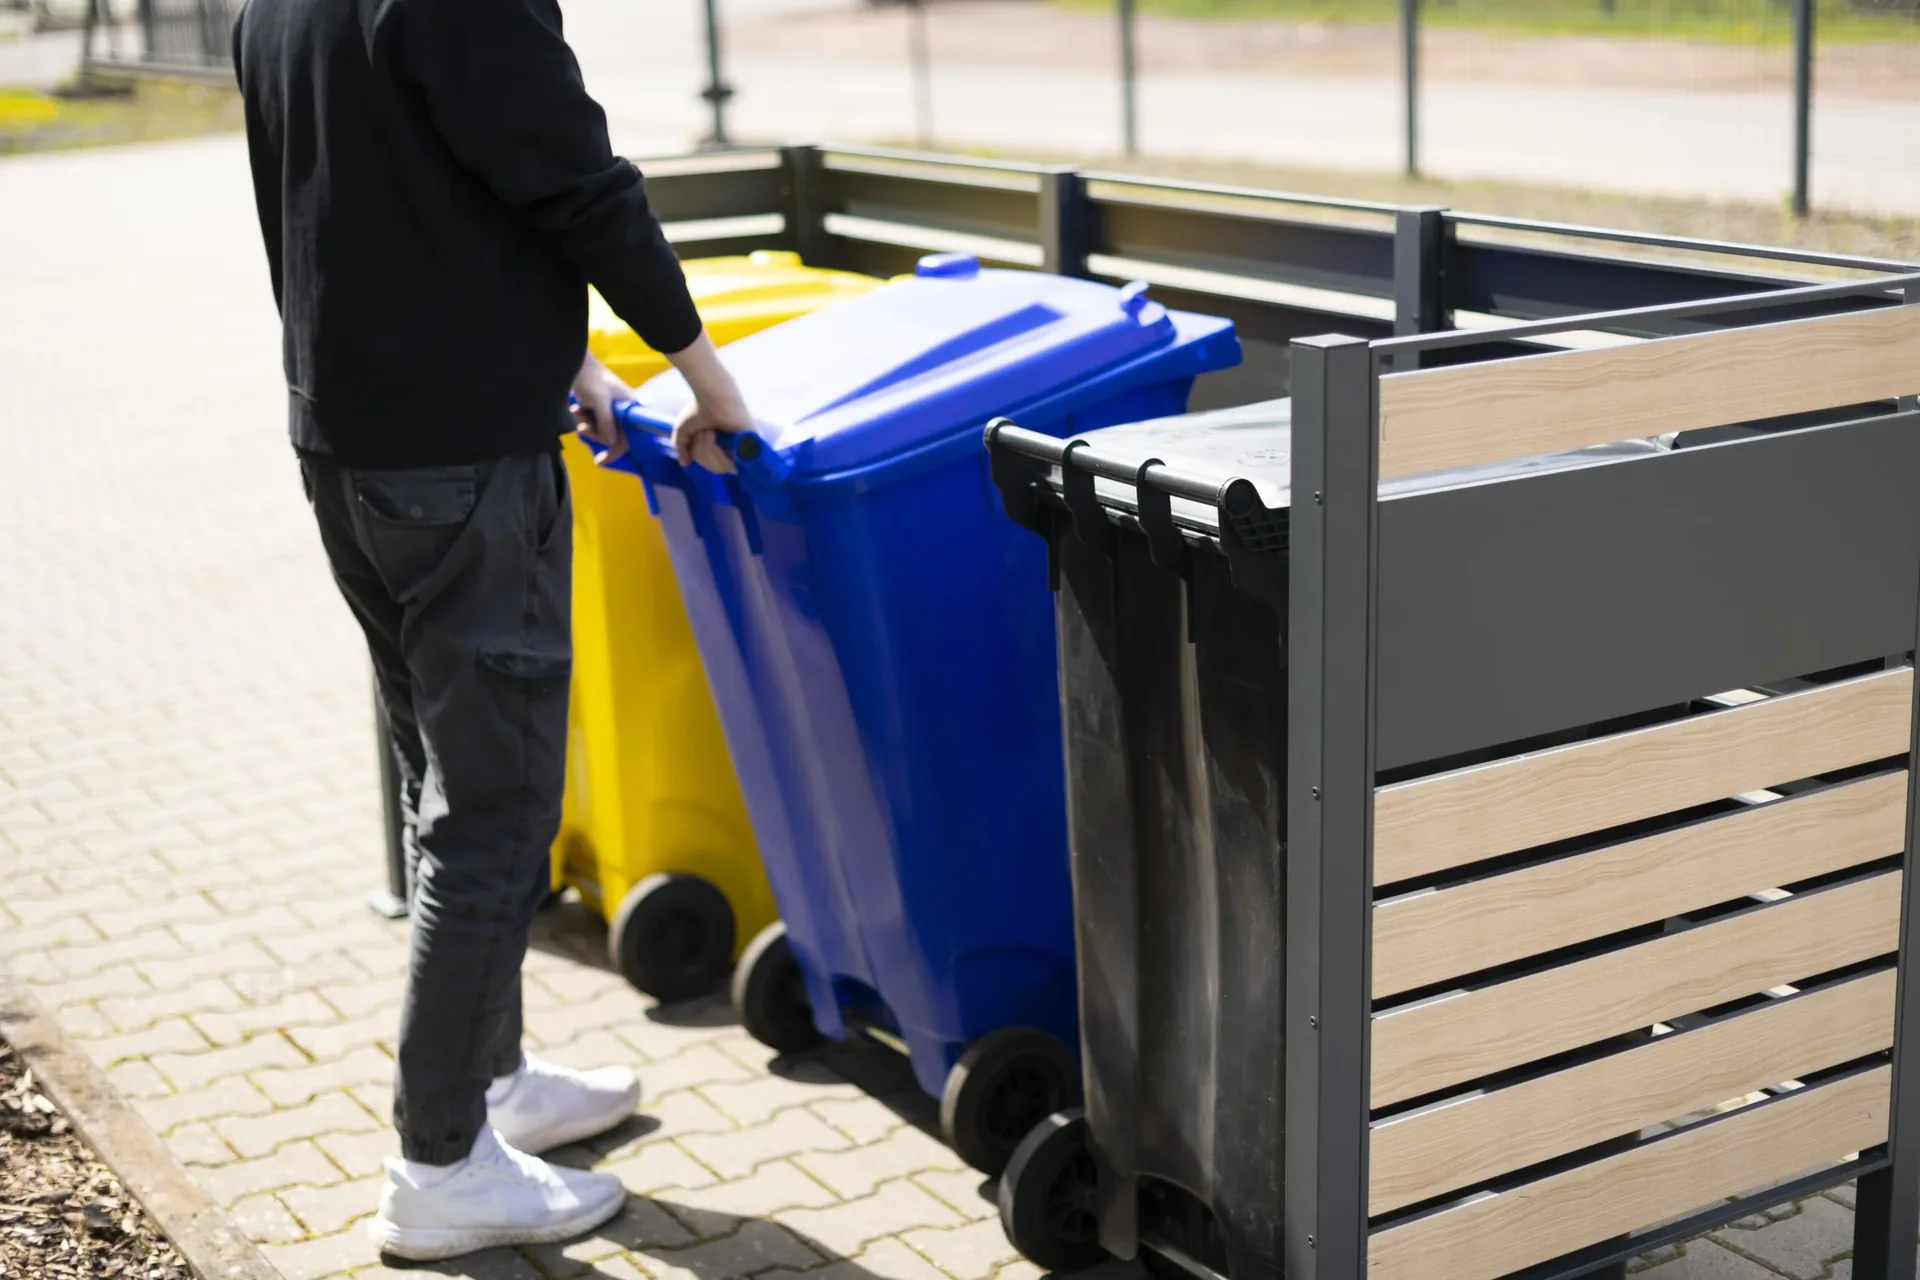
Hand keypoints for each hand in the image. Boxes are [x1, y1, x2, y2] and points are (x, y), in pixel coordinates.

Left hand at [570, 350, 633, 465]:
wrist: (577, 363)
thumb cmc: (592, 380)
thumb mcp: (600, 402)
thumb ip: (607, 422)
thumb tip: (610, 442)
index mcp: (631, 409)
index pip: (628, 437)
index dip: (615, 451)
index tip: (599, 461)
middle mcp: (624, 411)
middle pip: (612, 435)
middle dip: (595, 433)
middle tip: (582, 428)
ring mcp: (612, 410)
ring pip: (600, 429)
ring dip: (586, 424)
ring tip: (577, 411)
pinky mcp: (601, 408)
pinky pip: (593, 422)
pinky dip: (584, 418)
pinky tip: (577, 407)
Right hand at [670, 394, 751, 473]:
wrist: (711, 393)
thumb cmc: (699, 407)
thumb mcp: (684, 430)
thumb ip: (682, 448)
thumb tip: (685, 463)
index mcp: (725, 445)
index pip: (715, 466)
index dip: (702, 458)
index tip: (696, 440)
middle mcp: (736, 448)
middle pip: (716, 469)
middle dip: (702, 452)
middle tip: (703, 432)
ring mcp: (744, 447)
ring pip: (721, 468)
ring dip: (706, 449)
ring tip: (708, 431)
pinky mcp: (750, 446)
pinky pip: (730, 464)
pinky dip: (714, 450)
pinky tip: (712, 434)